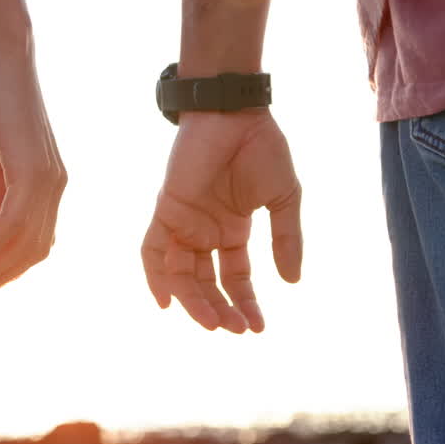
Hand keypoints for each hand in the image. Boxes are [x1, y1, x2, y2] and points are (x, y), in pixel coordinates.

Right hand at [0, 51, 66, 291]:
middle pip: (34, 248)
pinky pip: (13, 219)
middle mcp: (55, 186)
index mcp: (49, 184)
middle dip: (1, 275)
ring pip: (25, 240)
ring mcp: (46, 178)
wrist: (1, 60)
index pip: (40, 241)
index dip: (15, 267)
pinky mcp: (30, 167)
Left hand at [142, 110, 301, 331]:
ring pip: (182, 274)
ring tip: (214, 322)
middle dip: (220, 309)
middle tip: (236, 329)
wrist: (236, 114)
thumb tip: (292, 282)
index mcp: (232, 229)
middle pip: (207, 282)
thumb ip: (286, 239)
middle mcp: (205, 231)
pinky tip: (166, 302)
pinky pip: (152, 249)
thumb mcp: (283, 200)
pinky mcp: (167, 209)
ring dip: (195, 301)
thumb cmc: (262, 148)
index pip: (235, 278)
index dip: (245, 303)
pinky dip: (155, 275)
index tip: (257, 327)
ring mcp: (184, 221)